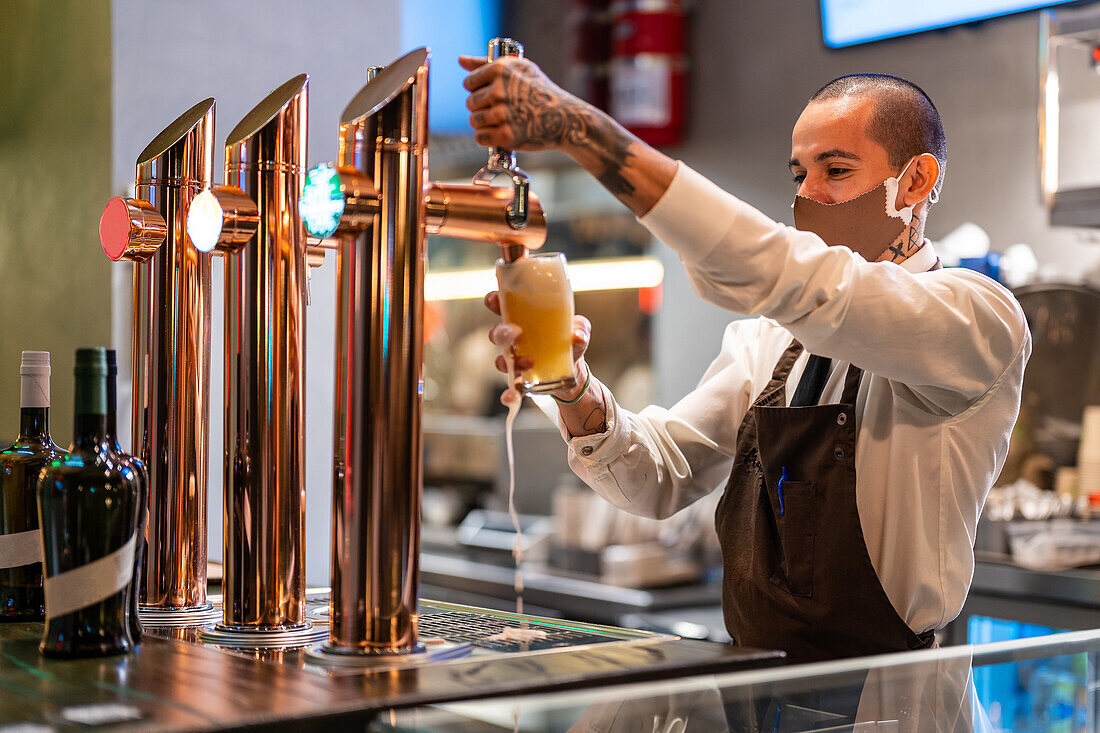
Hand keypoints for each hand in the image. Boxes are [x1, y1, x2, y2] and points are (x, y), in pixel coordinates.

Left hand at [460, 55, 585, 152]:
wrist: (564, 117)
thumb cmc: (540, 90)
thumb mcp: (518, 68)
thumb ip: (485, 64)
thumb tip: (460, 60)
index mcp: (500, 70)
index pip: (469, 83)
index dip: (478, 90)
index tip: (491, 94)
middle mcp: (499, 91)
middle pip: (470, 103)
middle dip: (481, 108)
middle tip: (499, 110)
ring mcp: (502, 114)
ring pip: (474, 121)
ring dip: (484, 123)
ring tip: (501, 121)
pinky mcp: (506, 136)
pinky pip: (480, 138)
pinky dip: (488, 138)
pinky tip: (499, 133)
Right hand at [484, 291, 591, 398]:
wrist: (572, 367)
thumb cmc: (569, 339)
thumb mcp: (579, 330)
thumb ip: (580, 328)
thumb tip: (578, 336)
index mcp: (524, 318)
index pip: (503, 306)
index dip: (494, 301)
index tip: (494, 300)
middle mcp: (515, 338)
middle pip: (498, 333)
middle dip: (502, 332)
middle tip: (515, 333)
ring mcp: (515, 359)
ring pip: (502, 359)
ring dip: (509, 361)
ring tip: (529, 362)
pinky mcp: (521, 378)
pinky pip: (510, 386)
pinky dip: (509, 393)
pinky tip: (510, 397)